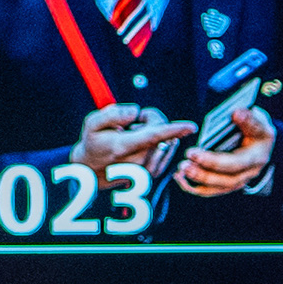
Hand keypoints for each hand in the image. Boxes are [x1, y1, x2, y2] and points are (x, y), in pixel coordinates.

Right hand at [74, 112, 194, 171]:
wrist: (91, 171)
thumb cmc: (93, 143)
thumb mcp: (92, 123)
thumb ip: (112, 113)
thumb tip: (135, 112)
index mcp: (124, 147)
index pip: (153, 136)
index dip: (174, 130)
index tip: (191, 127)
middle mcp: (139, 161)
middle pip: (160, 129)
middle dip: (149, 119)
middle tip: (130, 124)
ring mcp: (147, 169)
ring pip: (165, 138)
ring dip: (153, 131)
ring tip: (131, 137)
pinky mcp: (154, 172)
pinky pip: (166, 147)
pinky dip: (157, 142)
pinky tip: (140, 145)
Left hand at [174, 101, 276, 196]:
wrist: (260, 138)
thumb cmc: (257, 128)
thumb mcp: (258, 120)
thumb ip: (249, 118)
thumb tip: (237, 113)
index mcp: (256, 158)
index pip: (234, 164)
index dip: (213, 161)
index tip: (192, 153)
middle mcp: (249, 173)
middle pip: (226, 180)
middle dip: (203, 174)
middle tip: (184, 164)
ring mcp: (239, 180)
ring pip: (217, 188)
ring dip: (197, 181)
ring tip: (181, 170)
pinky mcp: (228, 183)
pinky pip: (211, 190)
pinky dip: (194, 186)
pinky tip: (180, 178)